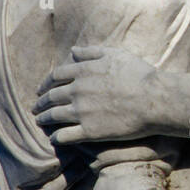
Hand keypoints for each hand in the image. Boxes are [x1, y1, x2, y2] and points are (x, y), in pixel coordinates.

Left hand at [33, 46, 160, 144]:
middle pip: (51, 96)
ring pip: (54, 115)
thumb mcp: (116, 54)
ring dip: (44, 118)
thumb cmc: (139, 74)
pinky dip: (56, 137)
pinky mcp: (89, 131)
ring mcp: (82, 112)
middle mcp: (78, 90)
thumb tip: (73, 51)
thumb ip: (92, 51)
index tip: (41, 89)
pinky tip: (53, 138)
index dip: (45, 83)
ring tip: (40, 121)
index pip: (55, 76)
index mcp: (83, 71)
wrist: (153, 99)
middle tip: (36, 107)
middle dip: (41, 102)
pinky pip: (65, 136)